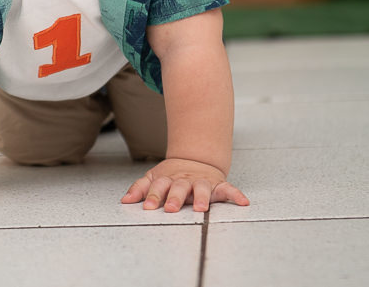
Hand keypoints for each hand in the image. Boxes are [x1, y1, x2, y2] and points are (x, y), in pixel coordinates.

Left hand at [121, 158, 249, 212]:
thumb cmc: (172, 175)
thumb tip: (125, 200)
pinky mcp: (218, 185)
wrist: (195, 159)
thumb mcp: (154, 178)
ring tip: (201, 208)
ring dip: (201, 198)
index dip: (153, 196)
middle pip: (179, 188)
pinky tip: (243, 202)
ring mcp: (202, 181)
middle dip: (174, 198)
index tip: (147, 207)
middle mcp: (185, 180)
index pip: (159, 186)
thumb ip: (140, 188)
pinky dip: (236, 195)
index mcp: (168, 179)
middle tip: (170, 209)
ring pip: (202, 188)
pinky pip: (229, 189)